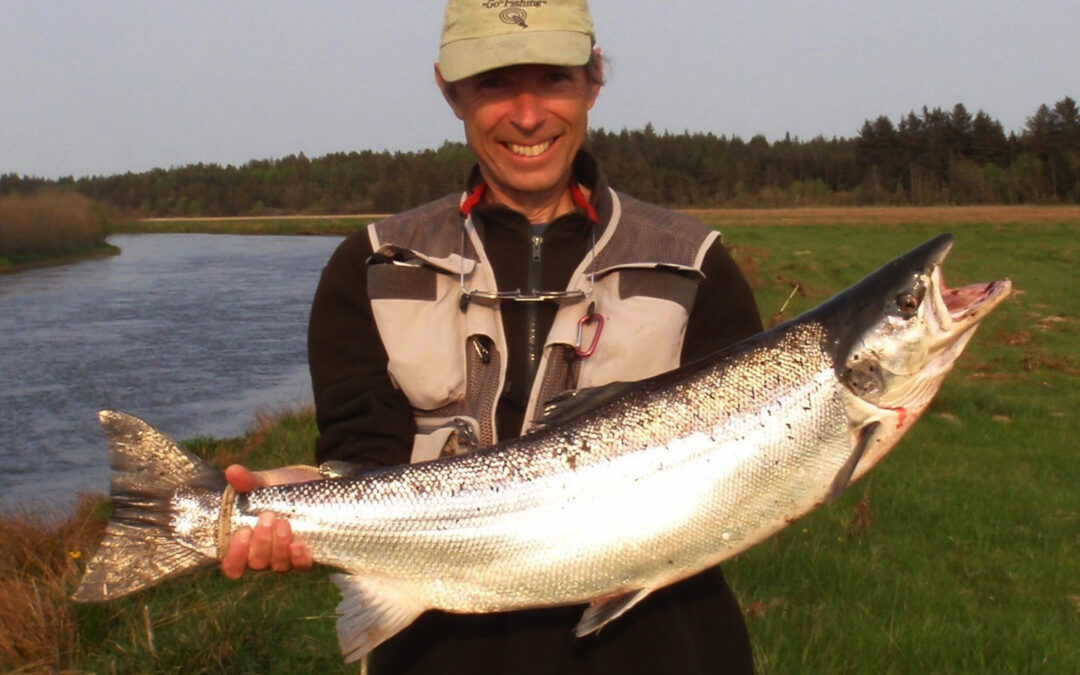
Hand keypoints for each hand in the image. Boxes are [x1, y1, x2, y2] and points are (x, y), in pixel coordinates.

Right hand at [220, 464, 320, 578]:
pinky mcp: (307, 554)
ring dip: (279, 546)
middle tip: (267, 516)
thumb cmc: (280, 488)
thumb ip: (247, 481)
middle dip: (260, 542)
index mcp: (247, 543)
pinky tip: (298, 544)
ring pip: (278, 565)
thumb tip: (231, 471)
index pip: (233, 565)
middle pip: (257, 563)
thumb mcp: (263, 483)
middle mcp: (265, 555)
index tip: (242, 532)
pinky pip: (302, 565)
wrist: (311, 485)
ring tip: (283, 522)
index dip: (235, 556)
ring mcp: (286, 557)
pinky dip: (299, 558)